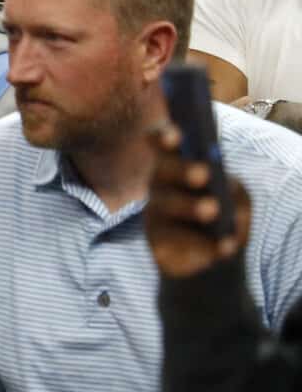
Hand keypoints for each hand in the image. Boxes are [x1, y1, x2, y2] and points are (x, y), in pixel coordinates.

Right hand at [145, 123, 254, 276]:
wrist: (210, 256)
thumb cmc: (223, 217)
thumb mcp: (237, 200)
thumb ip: (235, 194)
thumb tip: (228, 202)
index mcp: (177, 165)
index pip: (163, 144)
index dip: (165, 137)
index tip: (176, 135)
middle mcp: (160, 185)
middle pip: (163, 170)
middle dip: (181, 169)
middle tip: (202, 173)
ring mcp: (154, 214)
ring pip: (167, 204)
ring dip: (190, 205)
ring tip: (212, 208)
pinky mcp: (156, 243)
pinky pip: (175, 242)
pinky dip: (204, 245)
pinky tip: (225, 246)